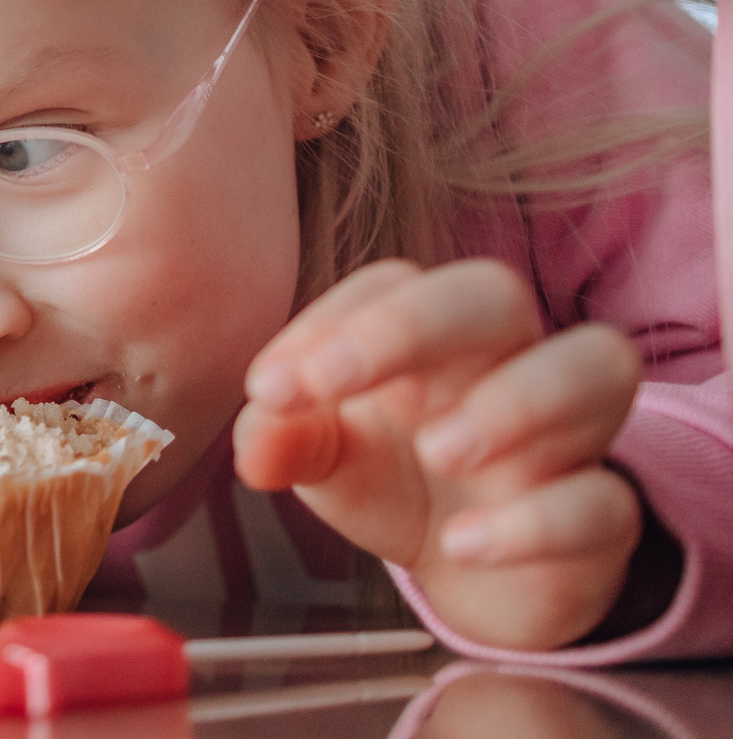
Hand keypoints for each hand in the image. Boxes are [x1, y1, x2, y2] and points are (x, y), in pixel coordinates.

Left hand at [234, 259, 646, 650]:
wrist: (477, 578)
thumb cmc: (397, 483)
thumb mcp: (327, 459)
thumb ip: (283, 437)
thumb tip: (255, 437)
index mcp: (432, 334)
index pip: (393, 283)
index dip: (332, 320)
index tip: (271, 388)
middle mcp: (510, 360)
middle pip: (493, 293)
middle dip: (411, 323)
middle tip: (332, 381)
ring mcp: (572, 433)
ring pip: (596, 364)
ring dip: (516, 401)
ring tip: (437, 451)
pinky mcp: (606, 517)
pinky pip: (605, 502)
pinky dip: (537, 523)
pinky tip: (463, 545)